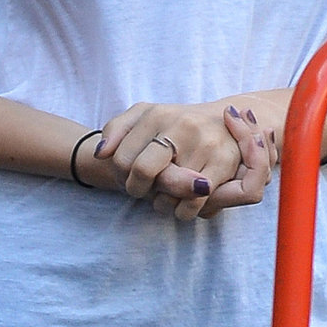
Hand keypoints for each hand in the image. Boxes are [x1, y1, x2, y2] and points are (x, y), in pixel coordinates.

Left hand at [94, 101, 275, 221]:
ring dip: (160, 204)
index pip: (123, 158)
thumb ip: (116, 129)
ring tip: (162, 196)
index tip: (127, 178)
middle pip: (143, 172)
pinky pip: (193, 203)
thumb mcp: (144, 116)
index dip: (120, 176)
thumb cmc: (176, 123)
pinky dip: (182, 212)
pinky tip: (181, 204)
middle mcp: (181, 125)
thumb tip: (101, 154)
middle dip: (137, 190)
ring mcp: (204, 144)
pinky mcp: (223, 163)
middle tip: (141, 190)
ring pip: (168, 194)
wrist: (225, 119)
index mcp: (157, 114)